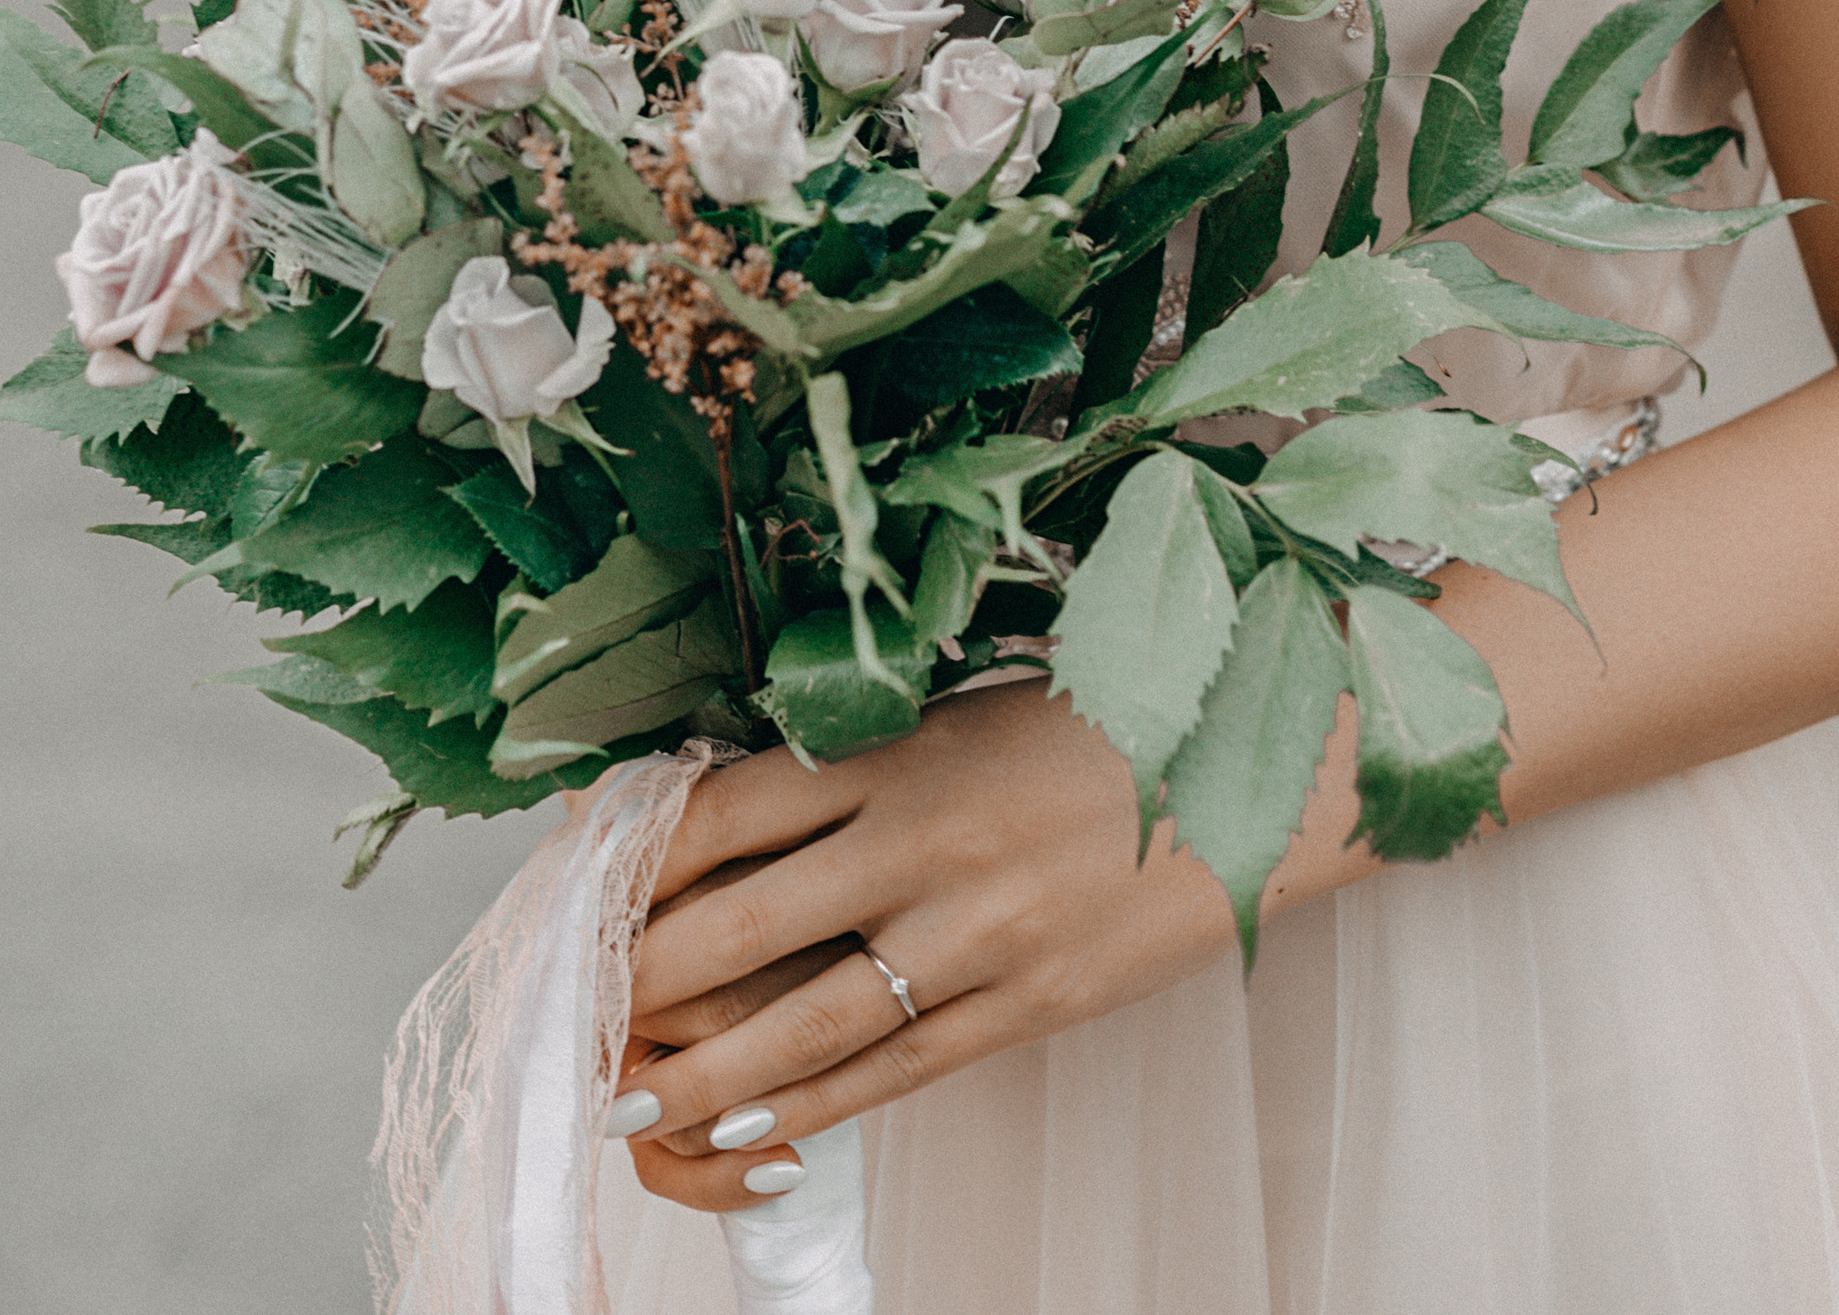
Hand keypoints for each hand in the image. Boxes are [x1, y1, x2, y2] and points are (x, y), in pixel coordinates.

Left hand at [614, 674, 1328, 1214]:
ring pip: (806, 1017)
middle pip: (741, 916)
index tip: (584, 886)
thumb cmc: (1112, 720)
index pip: (730, 805)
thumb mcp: (973, 711)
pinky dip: (814, 1105)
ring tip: (631, 1104)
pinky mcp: (1027, 1002)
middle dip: (642, 976)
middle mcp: (924, 841)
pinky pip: (897, 1069)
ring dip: (705, 1069)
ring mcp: (976, 932)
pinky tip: (751, 1128)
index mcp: (904, 751)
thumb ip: (872, 766)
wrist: (1265, 763)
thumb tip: (749, 813)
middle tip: (573, 1013)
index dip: (642, 854)